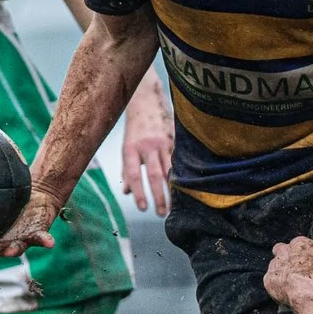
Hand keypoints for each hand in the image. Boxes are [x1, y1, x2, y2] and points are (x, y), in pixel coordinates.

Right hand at [0, 188, 62, 257]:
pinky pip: (41, 239)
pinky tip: (49, 243)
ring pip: (16, 247)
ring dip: (13, 249)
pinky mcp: (38, 233)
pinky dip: (45, 241)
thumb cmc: (12, 197)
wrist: (38, 196)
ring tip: (10, 251)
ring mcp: (21, 239)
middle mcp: (5, 240)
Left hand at [119, 71, 173, 213]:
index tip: (143, 207)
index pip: (133, 174)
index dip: (138, 192)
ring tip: (173, 206)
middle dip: (157, 196)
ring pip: (169, 170)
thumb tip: (126, 192)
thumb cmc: (135, 127)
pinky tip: (186, 189)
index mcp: (131, 148)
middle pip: (153, 175)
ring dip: (171, 190)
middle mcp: (147, 146)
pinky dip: (181, 176)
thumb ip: (126, 169)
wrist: (146, 100)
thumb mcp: (126, 147)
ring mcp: (163, 142)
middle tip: (160, 213)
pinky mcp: (175, 139)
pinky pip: (179, 160)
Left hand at [263, 221, 312, 310]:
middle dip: (288, 258)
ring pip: (275, 265)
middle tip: (299, 270)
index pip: (298, 244)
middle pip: (282, 251)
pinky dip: (277, 285)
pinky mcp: (269, 281)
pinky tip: (287, 290)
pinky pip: (271, 281)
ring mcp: (275, 266)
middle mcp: (284, 251)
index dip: (304, 253)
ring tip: (293, 282)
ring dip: (282, 271)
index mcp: (299, 243)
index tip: (310, 262)